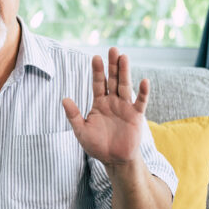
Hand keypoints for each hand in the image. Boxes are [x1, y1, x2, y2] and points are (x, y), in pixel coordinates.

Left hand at [62, 47, 148, 166]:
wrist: (114, 160)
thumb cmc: (97, 145)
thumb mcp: (81, 130)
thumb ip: (74, 115)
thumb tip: (64, 99)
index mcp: (99, 103)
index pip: (98, 83)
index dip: (97, 71)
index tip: (95, 57)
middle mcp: (113, 102)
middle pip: (113, 79)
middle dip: (112, 65)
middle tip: (113, 48)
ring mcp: (125, 107)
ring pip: (125, 86)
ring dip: (125, 72)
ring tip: (124, 57)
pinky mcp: (136, 116)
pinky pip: (140, 102)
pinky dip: (143, 92)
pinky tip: (144, 81)